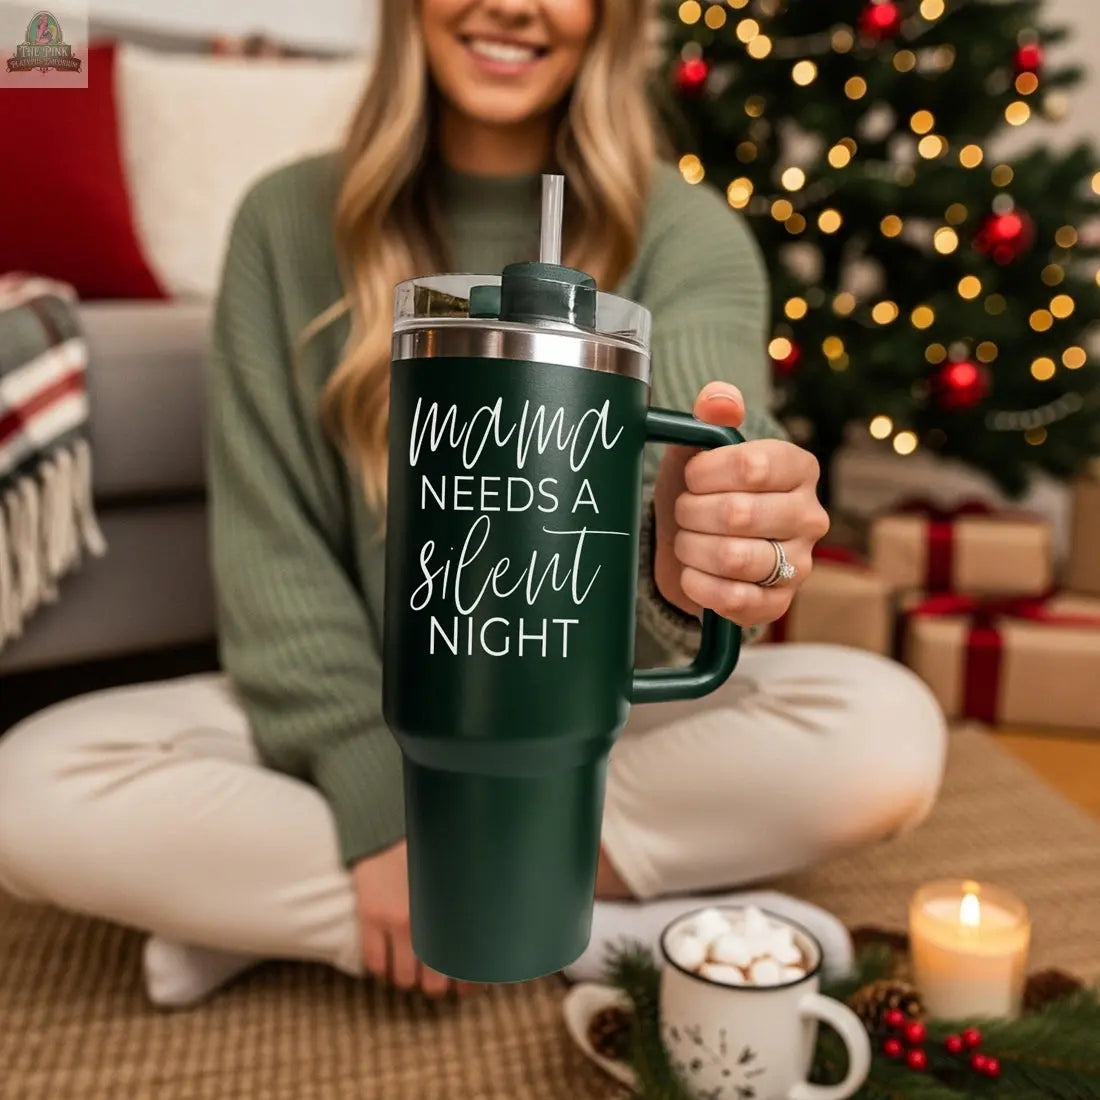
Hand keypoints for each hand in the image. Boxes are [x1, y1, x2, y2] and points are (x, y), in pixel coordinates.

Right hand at [351, 839, 478, 997]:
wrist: (389, 831)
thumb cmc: (429, 855)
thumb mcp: (456, 878)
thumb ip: (468, 905)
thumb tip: (490, 933)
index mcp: (450, 912)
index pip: (462, 964)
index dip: (467, 984)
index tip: (468, 988)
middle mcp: (423, 921)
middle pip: (433, 982)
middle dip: (438, 986)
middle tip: (439, 982)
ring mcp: (393, 922)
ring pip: (403, 979)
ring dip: (410, 980)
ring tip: (413, 972)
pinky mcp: (369, 918)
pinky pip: (374, 964)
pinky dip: (383, 970)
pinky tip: (390, 963)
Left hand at [653, 381, 828, 626]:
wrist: (690, 547)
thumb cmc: (699, 491)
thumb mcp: (697, 448)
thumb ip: (710, 414)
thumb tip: (720, 399)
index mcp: (798, 468)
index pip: (751, 466)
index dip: (705, 473)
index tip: (690, 477)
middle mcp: (810, 516)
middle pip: (738, 514)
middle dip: (692, 513)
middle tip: (683, 512)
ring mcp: (800, 564)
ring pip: (734, 558)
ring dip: (692, 548)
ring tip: (687, 541)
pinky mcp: (780, 604)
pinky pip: (736, 599)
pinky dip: (700, 586)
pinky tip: (692, 573)